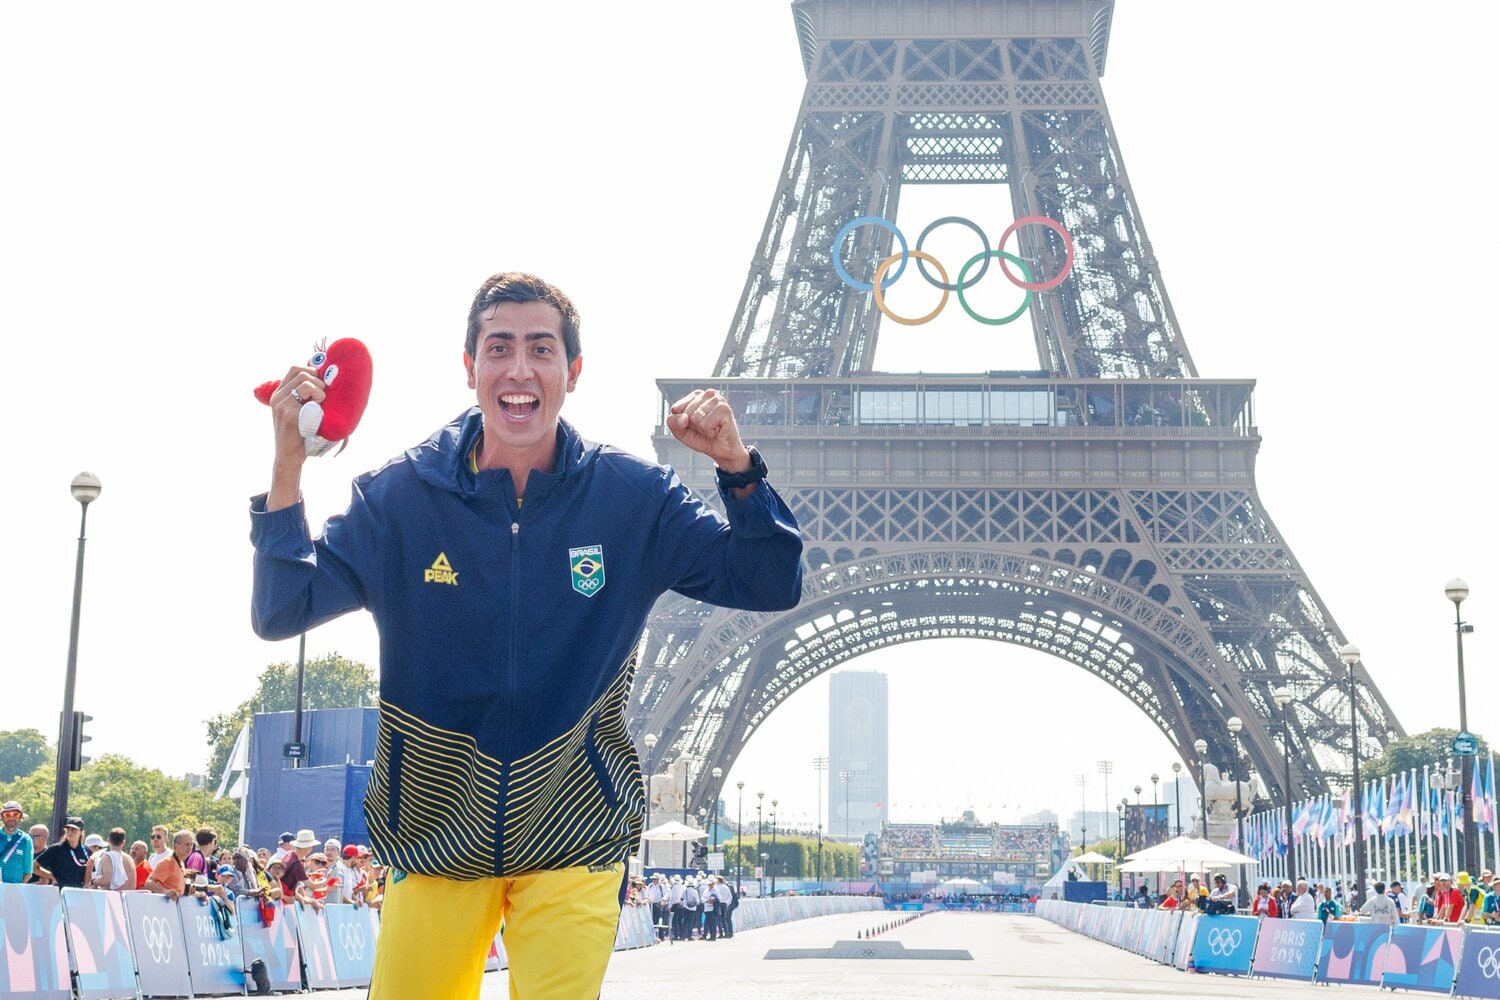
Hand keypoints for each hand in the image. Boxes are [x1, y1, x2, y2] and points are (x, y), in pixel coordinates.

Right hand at [267, 364, 325, 509]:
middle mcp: (278, 396)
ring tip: (321, 403)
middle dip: (318, 379)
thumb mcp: (300, 411)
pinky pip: (307, 393)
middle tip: (323, 396)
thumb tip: (328, 380)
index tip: (323, 382)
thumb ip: (305, 397)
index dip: (312, 369)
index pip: (295, 368)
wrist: (290, 457)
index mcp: (280, 394)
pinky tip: (320, 410)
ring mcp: (281, 403)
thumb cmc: (301, 435)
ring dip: (319, 389)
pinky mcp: (288, 412)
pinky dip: (319, 397)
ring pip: (305, 380)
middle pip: (300, 370)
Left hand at [667, 390, 749, 472]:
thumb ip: (673, 423)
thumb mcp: (681, 432)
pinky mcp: (725, 409)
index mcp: (696, 395)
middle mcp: (707, 394)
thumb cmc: (704, 438)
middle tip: (705, 428)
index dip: (682, 422)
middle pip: (686, 413)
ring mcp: (717, 400)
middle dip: (693, 426)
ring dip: (702, 429)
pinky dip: (709, 432)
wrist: (722, 451)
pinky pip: (705, 424)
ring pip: (695, 418)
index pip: (676, 408)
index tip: (694, 425)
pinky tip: (717, 429)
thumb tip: (683, 418)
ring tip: (712, 428)